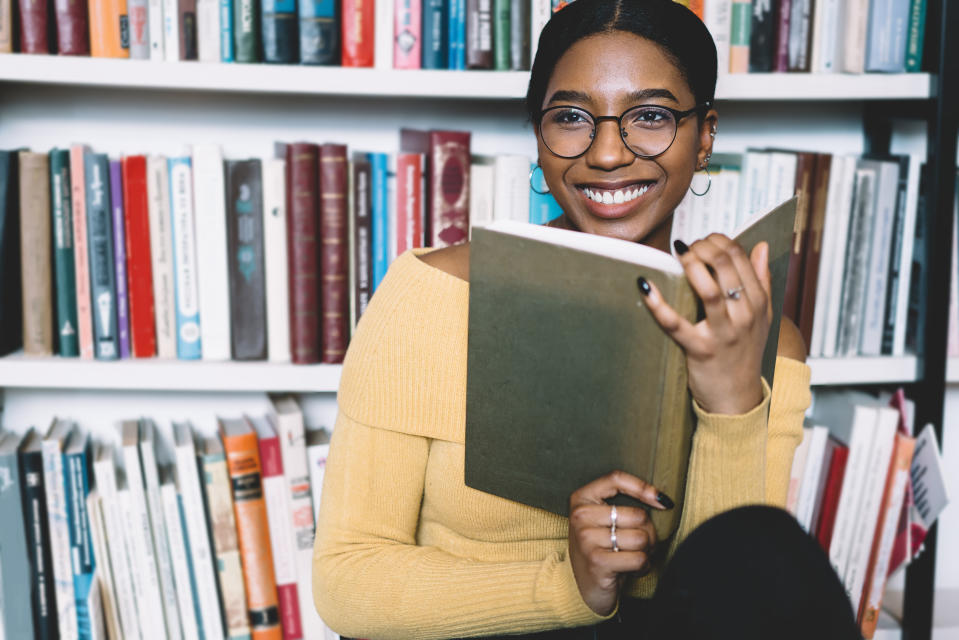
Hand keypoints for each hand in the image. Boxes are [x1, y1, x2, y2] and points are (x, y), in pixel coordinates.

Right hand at [568, 471, 667, 615]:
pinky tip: (633, 569)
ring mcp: (587, 538)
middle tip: (639, 544)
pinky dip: (643, 566)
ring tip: (633, 556)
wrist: (584, 587)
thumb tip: (663, 500)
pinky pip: (639, 558)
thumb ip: (623, 506)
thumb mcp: (603, 521)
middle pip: (638, 514)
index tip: (663, 502)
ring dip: (646, 551)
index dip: (643, 488)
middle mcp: (580, 516)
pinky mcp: (597, 561)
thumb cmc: (601, 549)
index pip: (616, 479)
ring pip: (641, 538)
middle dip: (648, 532)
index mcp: (581, 499)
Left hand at [639, 234, 771, 414]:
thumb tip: (759, 246)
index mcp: (758, 303)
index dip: (720, 241)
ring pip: (708, 289)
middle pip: (725, 267)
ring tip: (678, 253)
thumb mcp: (763, 317)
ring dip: (691, 264)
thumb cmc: (744, 354)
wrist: (738, 399)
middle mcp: (744, 315)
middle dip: (704, 247)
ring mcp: (722, 333)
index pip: (741, 258)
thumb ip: (763, 280)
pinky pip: (675, 324)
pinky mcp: (699, 350)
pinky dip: (658, 304)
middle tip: (687, 246)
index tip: (704, 240)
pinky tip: (645, 286)